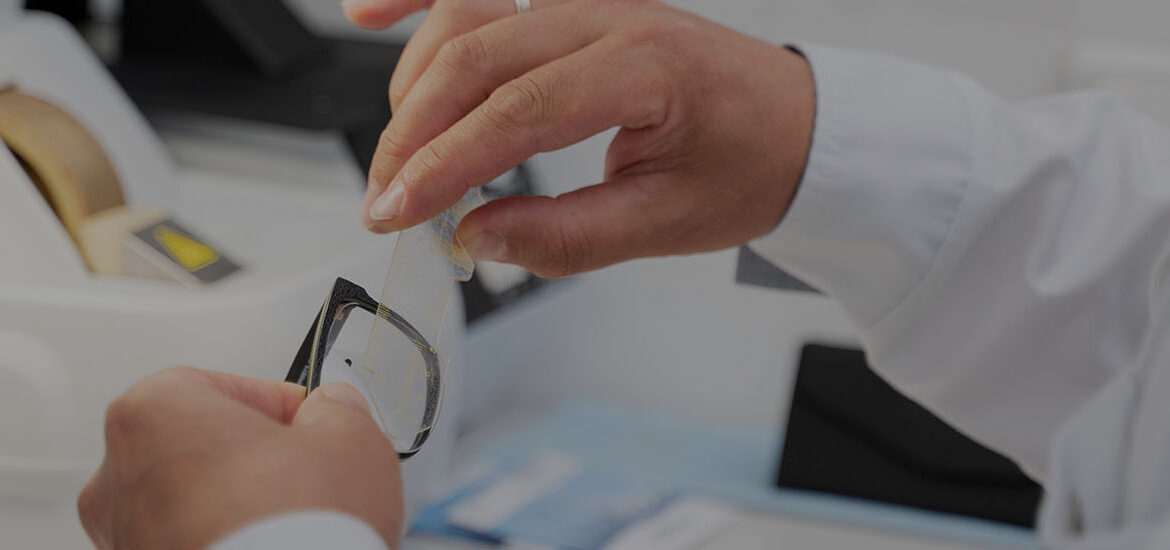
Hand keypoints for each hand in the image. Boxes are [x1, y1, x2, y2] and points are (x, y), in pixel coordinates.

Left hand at [77, 367, 402, 548]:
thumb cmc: (290, 530)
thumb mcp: (350, 439)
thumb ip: (338, 408)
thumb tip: (334, 411)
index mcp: (154, 411)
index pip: (230, 386)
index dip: (284, 406)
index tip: (313, 422)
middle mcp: (120, 473)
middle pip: (205, 444)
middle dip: (257, 457)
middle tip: (308, 472)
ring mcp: (126, 535)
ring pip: (195, 500)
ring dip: (240, 504)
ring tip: (293, 522)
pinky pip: (192, 541)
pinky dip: (227, 543)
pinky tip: (274, 547)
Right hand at [346, 0, 814, 276]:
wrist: (799, 127)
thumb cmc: (751, 166)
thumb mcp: (668, 224)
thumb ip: (567, 237)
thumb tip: (478, 239)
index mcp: (647, 68)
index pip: (520, 111)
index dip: (445, 163)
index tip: (398, 209)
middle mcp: (613, 19)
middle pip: (479, 57)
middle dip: (416, 134)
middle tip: (386, 198)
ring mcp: (591, 5)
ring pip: (473, 17)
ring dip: (417, 80)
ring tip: (399, 151)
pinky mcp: (576, 9)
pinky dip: (426, 4)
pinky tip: (375, 15)